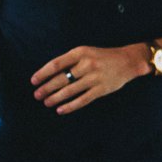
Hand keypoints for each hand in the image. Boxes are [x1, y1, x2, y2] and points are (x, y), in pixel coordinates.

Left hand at [31, 44, 147, 113]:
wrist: (128, 61)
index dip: (42, 74)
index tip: (33, 81)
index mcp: (80, 52)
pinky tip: (60, 110)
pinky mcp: (102, 89)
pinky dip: (70, 106)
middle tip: (37, 95)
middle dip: (46, 88)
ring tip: (46, 102)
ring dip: (55, 98)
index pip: (56, 64)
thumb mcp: (86, 52)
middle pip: (61, 79)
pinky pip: (82, 100)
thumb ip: (70, 61)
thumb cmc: (102, 57)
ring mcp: (95, 78)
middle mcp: (87, 64)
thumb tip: (49, 75)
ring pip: (70, 91)